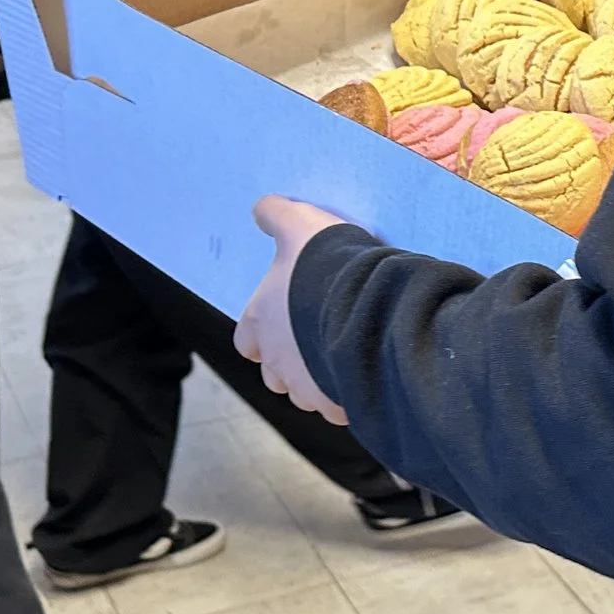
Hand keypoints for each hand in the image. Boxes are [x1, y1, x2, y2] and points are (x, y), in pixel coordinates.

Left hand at [233, 196, 351, 422]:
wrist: (366, 303)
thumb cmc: (326, 266)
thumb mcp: (299, 226)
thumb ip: (277, 216)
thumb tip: (261, 207)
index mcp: (260, 323)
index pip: (246, 341)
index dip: (261, 335)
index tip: (280, 325)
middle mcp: (276, 360)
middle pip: (273, 375)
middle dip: (290, 364)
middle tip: (317, 341)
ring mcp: (305, 385)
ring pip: (304, 394)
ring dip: (318, 379)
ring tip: (344, 355)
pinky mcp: (334, 402)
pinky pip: (337, 407)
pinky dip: (346, 395)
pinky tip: (366, 371)